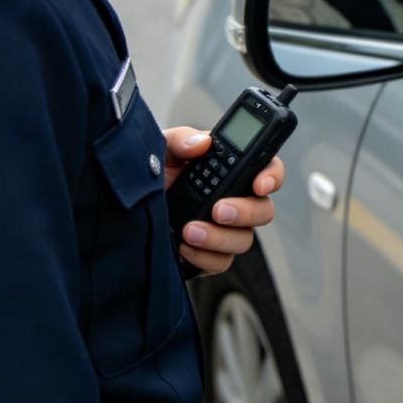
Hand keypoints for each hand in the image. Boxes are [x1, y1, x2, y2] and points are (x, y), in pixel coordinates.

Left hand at [162, 127, 285, 275]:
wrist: (130, 203)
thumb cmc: (154, 171)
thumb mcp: (164, 147)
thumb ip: (183, 139)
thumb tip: (202, 143)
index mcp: (232, 169)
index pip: (268, 169)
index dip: (272, 176)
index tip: (259, 184)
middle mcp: (235, 199)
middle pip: (264, 210)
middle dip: (246, 212)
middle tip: (218, 210)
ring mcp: (224, 229)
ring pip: (244, 240)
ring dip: (220, 237)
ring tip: (191, 230)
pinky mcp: (209, 253)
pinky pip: (221, 262)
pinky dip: (204, 257)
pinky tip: (184, 246)